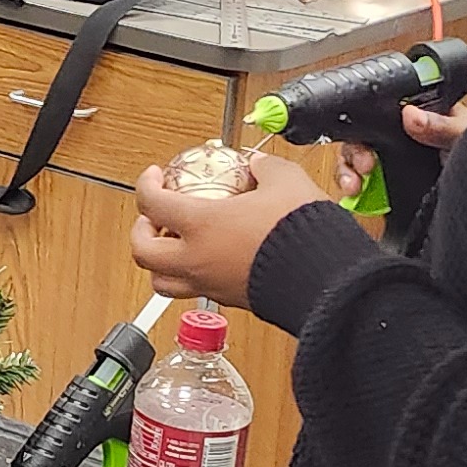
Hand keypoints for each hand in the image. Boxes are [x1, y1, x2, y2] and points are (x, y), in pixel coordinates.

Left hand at [131, 153, 336, 308]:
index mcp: (200, 225)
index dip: (145, 185)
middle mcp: (196, 259)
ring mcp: (210, 285)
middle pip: (141, 252)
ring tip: (173, 245)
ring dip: (159, 262)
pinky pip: (195, 291)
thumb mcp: (285, 180)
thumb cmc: (302, 230)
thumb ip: (264, 169)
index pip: (150, 203)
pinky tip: (210, 258)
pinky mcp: (230, 301)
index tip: (153, 178)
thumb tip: (258, 166)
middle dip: (139, 232)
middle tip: (153, 218)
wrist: (327, 278)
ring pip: (162, 282)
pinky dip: (190, 275)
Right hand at [332, 99, 466, 200]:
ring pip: (354, 159)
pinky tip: (353, 194)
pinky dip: (349, 188)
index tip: (367, 128)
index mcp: (423, 117)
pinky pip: (359, 187)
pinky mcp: (387, 192)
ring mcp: (394, 166)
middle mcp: (404, 140)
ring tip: (353, 184)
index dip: (371, 115)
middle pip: (364, 134)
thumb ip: (443, 126)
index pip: (386, 108)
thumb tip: (411, 115)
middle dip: (355, 148)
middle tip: (365, 164)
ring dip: (347, 169)